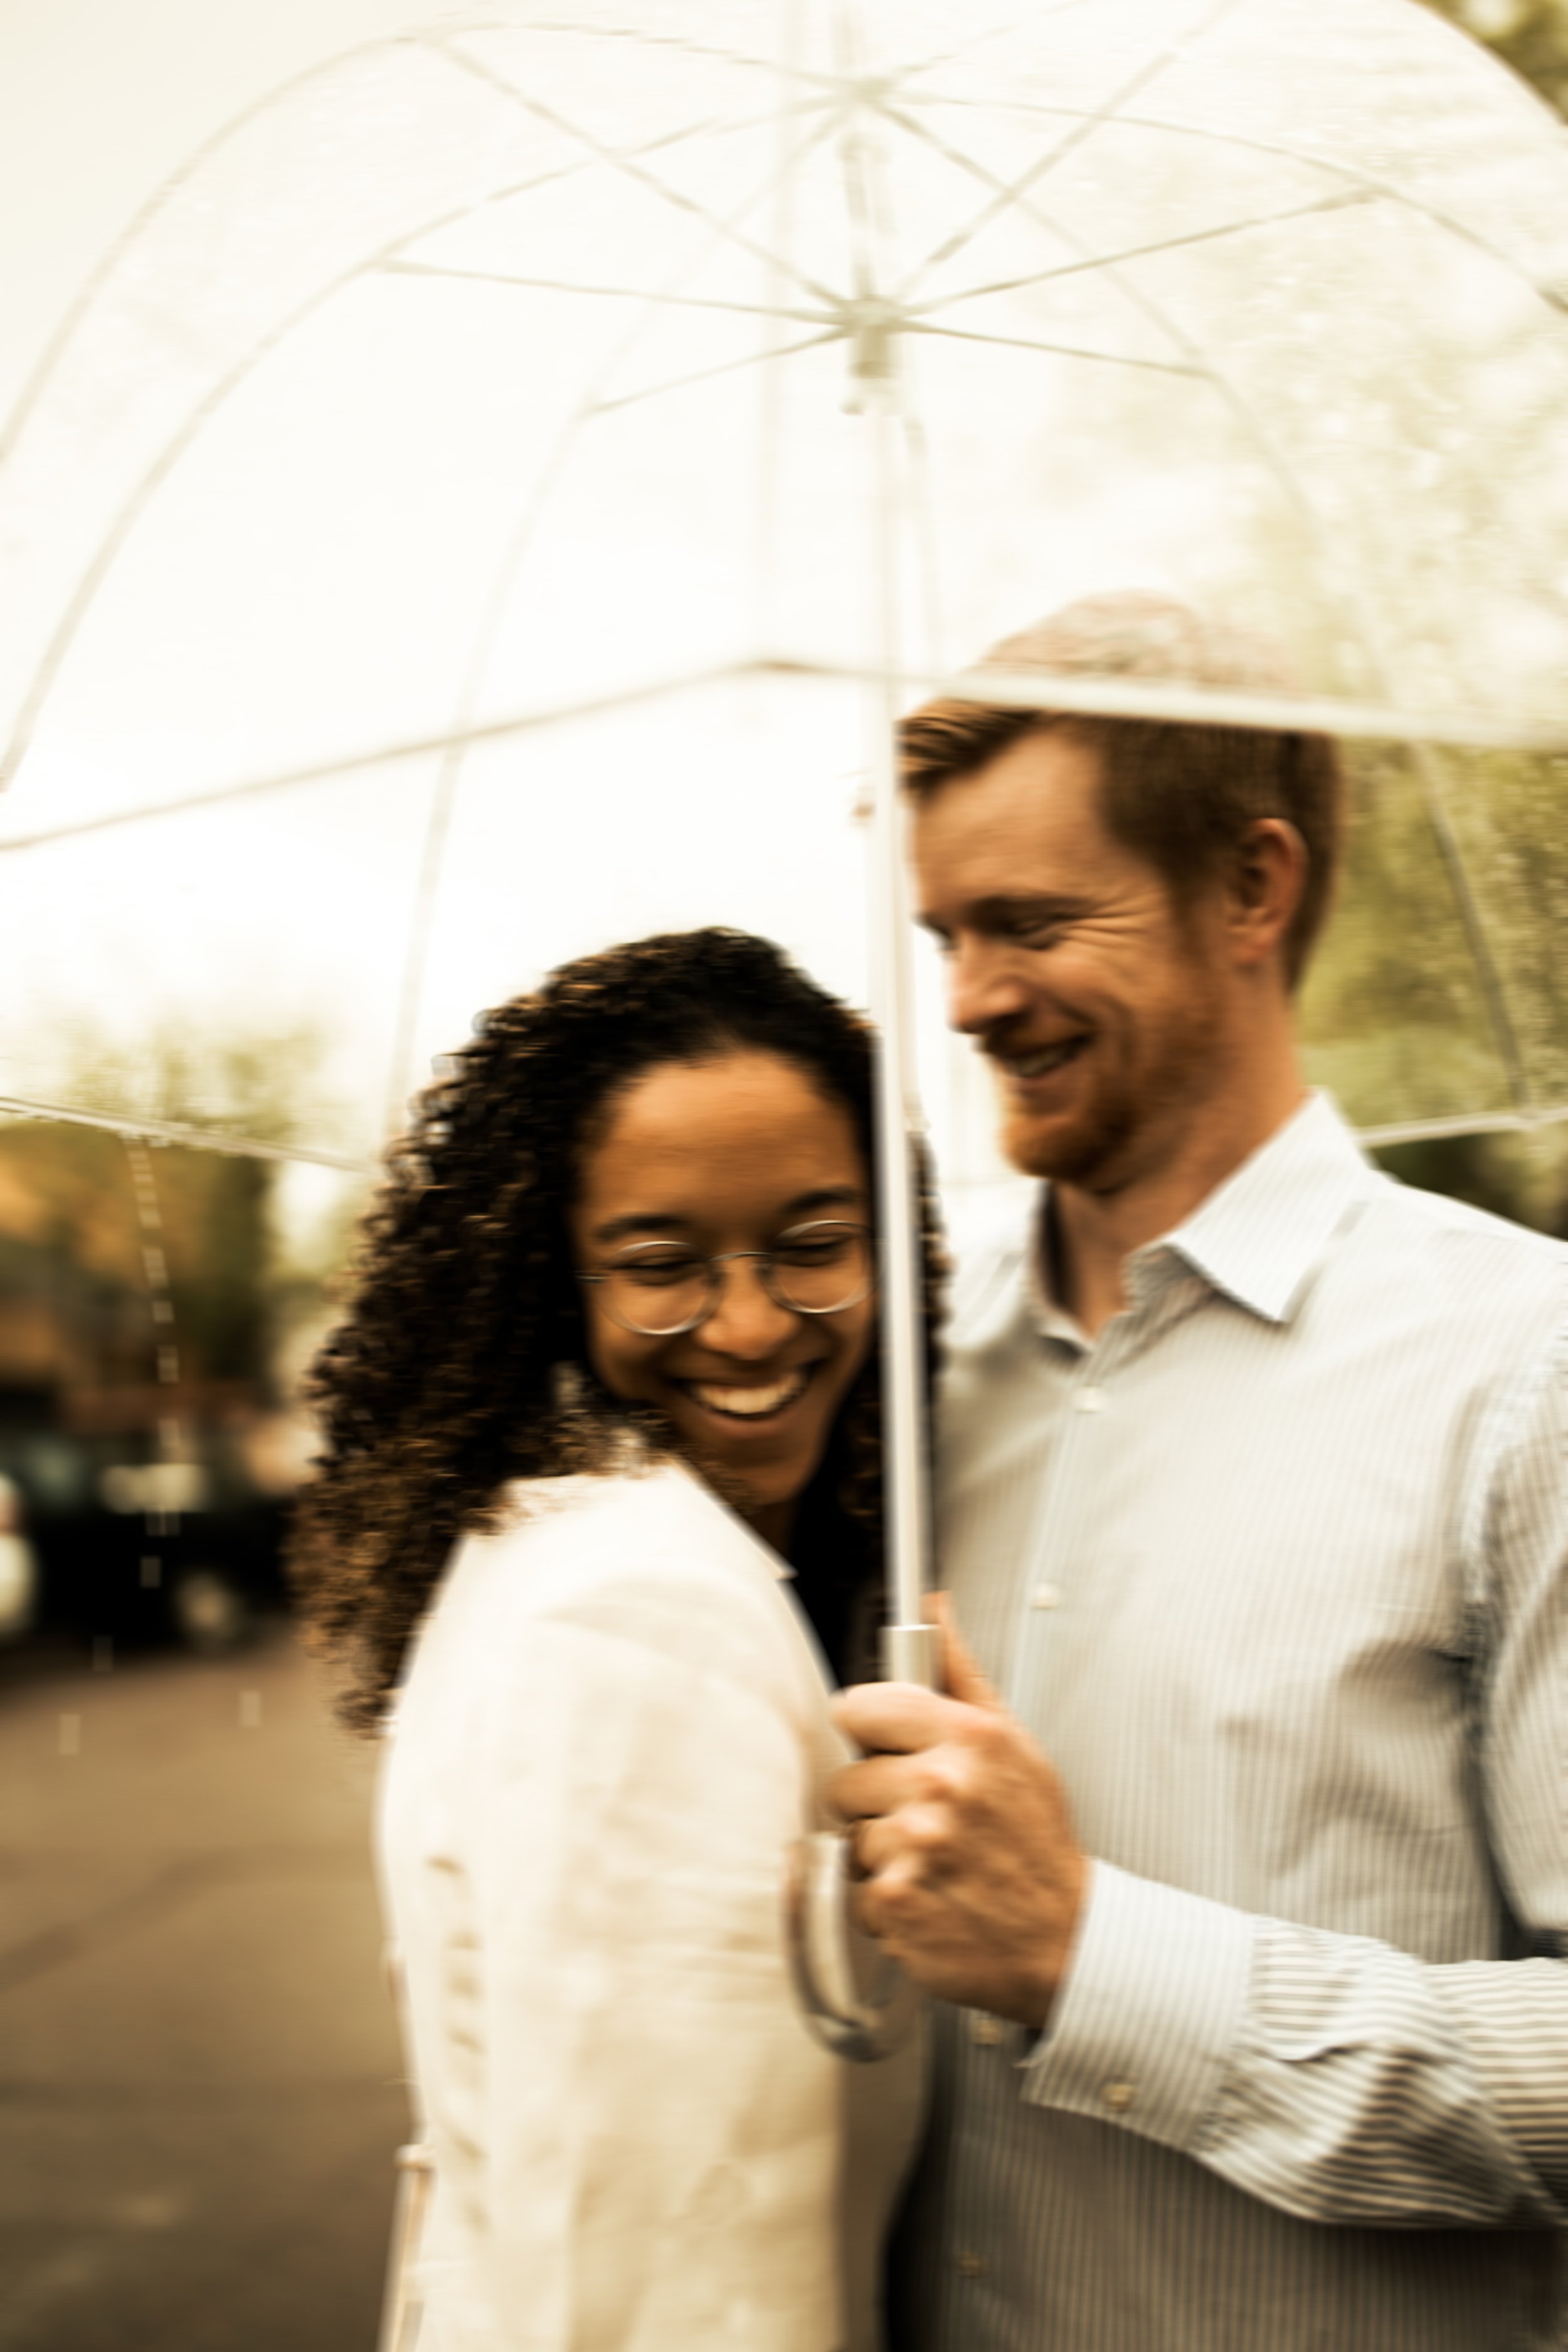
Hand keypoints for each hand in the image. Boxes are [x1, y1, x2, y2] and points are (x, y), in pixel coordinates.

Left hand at [828, 1594, 1087, 2029]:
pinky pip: (853, 1891)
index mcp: (968, 1738)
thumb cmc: (1035, 1841)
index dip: (870, 1733)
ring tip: (936, 1864)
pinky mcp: (896, 1904)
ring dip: (884, 1856)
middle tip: (930, 1822)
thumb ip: (960, 1673)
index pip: (860, 1707)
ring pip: (851, 1837)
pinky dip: (885, 1903)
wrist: (1065, 1940)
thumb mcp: (1013, 1745)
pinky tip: (929, 1899)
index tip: (887, 1749)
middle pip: (847, 1779)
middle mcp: (941, 1787)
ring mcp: (916, 1848)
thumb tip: (932, 1607)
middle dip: (879, 1803)